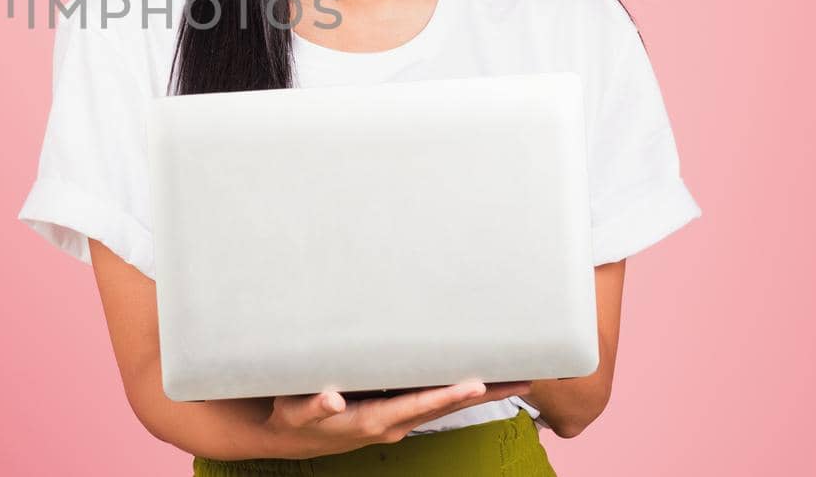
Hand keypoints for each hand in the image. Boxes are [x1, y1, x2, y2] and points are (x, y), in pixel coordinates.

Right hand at [261, 379, 531, 458]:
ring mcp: (398, 420)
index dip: (446, 395)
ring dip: (480, 393)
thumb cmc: (294, 418)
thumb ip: (315, 406)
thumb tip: (333, 400)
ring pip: (445, 405)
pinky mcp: (397, 414)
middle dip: (483, 393)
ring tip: (515, 377)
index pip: (418, 405)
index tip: (474, 384)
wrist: (296, 437)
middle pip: (445, 406)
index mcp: (373, 420)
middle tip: (521, 378)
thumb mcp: (295, 412)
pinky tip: (477, 381)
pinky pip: (434, 403)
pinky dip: (459, 393)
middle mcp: (393, 423)